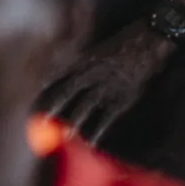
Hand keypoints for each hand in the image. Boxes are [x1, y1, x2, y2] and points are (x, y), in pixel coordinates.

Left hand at [38, 24, 173, 142]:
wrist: (147, 43)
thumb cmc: (123, 43)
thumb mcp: (97, 47)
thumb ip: (83, 60)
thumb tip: (66, 69)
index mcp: (86, 59)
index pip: (61, 73)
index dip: (49, 84)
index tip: (37, 94)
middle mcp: (94, 74)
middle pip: (70, 91)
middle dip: (55, 105)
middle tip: (43, 118)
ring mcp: (108, 87)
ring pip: (86, 106)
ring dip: (75, 121)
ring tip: (64, 134)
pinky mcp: (122, 99)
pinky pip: (107, 118)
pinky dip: (98, 131)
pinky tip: (91, 142)